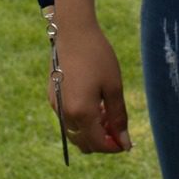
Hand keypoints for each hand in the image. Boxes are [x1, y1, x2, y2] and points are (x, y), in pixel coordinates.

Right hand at [55, 17, 132, 153]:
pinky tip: (94, 103)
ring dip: (92, 131)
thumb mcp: (114, 87)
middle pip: (85, 143)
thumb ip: (118, 117)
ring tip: (107, 112)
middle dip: (103, 141)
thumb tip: (125, 143)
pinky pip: (68, 120)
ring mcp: (56, 106)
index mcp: (81, 113)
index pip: (98, 144)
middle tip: (118, 126)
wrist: (73, 32)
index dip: (114, 147)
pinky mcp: (52, 97)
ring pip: (75, 133)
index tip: (126, 141)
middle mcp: (65, 114)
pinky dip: (82, 120)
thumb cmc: (97, 56)